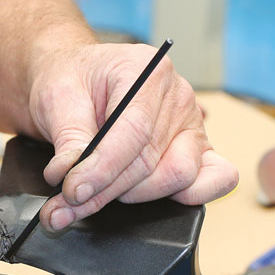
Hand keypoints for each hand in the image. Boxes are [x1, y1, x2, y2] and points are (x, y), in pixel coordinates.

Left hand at [28, 43, 237, 230]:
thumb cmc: (72, 81)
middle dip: (106, 190)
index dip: (102, 169)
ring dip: (134, 195)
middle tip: (66, 204)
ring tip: (95, 192)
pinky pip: (217, 179)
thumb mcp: (57, 98)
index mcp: (146, 70)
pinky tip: (147, 195)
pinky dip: (189, 196)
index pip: (134, 131)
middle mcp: (177, 96)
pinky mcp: (196, 151)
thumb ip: (68, 140)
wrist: (77, 81)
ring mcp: (191, 125)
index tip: (73, 192)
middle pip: (152, 160)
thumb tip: (74, 179)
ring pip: (179, 176)